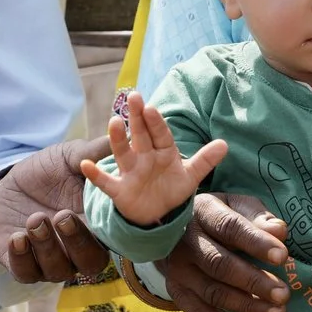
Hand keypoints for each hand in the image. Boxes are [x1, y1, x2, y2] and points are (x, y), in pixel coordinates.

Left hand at [0, 136, 114, 282]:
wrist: (7, 184)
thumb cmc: (47, 172)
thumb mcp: (71, 156)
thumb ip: (96, 152)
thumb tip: (126, 133)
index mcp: (98, 226)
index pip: (115, 239)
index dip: (112, 232)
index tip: (101, 211)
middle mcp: (78, 249)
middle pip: (91, 263)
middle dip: (77, 243)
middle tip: (62, 216)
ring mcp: (51, 261)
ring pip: (58, 271)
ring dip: (47, 246)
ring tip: (35, 219)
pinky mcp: (22, 266)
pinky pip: (26, 274)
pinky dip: (22, 259)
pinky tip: (17, 237)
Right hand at [77, 91, 228, 227]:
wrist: (157, 214)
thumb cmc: (171, 188)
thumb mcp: (190, 176)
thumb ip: (205, 160)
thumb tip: (225, 144)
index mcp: (163, 151)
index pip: (160, 134)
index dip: (156, 122)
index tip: (151, 108)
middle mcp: (144, 157)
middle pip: (140, 136)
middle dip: (137, 119)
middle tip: (134, 97)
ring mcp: (130, 172)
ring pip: (123, 153)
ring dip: (118, 139)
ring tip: (114, 122)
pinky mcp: (120, 190)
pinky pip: (106, 182)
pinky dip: (95, 175)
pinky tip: (86, 166)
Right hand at [155, 193, 291, 311]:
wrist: (177, 230)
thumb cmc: (221, 216)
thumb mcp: (238, 206)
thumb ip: (258, 216)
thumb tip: (279, 232)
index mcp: (203, 212)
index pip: (230, 228)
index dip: (256, 243)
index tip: (283, 257)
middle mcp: (185, 242)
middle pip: (219, 264)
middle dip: (254, 281)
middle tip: (284, 294)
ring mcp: (178, 270)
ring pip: (212, 293)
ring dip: (247, 306)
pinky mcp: (176, 292)